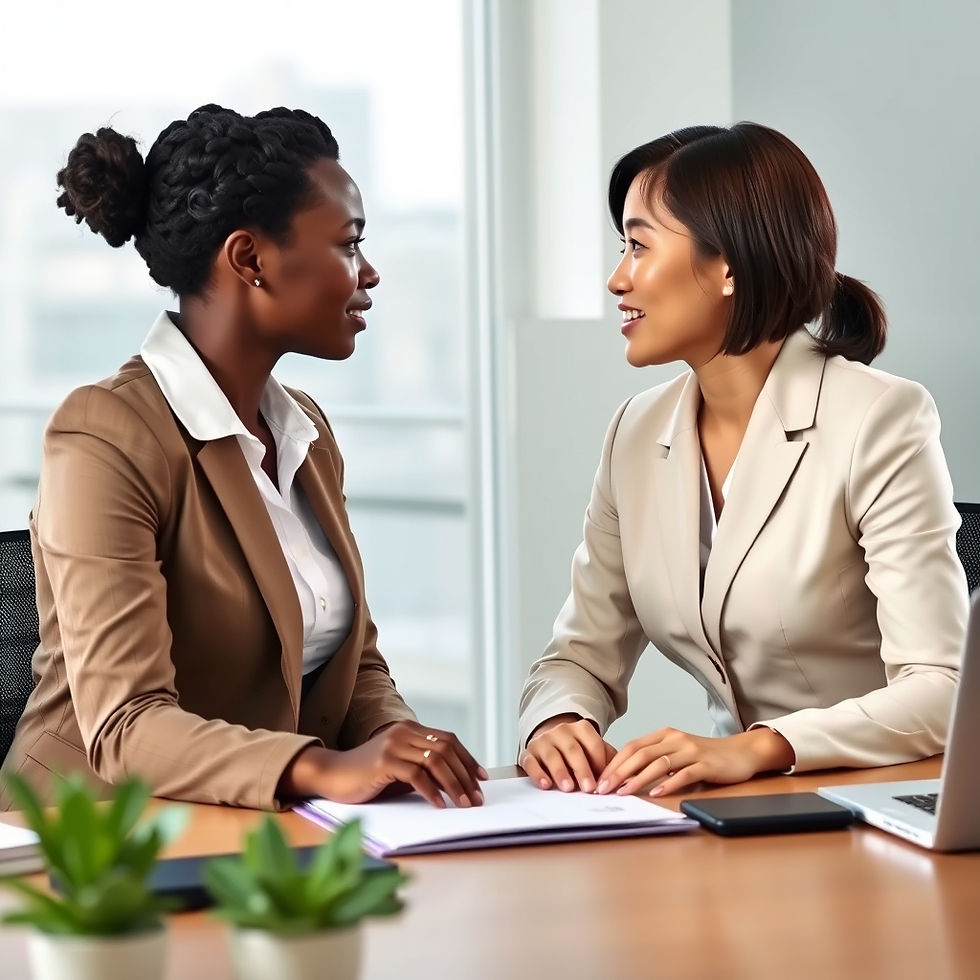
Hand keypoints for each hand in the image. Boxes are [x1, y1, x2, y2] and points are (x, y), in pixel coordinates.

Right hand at [281, 721, 487, 808]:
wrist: (331, 775)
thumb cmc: (368, 776)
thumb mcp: (401, 769)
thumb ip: (424, 769)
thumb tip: (457, 784)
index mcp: (410, 728)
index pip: (448, 740)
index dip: (468, 759)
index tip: (482, 778)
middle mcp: (404, 731)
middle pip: (446, 749)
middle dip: (465, 774)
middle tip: (477, 798)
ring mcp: (393, 744)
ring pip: (435, 761)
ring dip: (454, 785)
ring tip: (464, 804)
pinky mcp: (383, 761)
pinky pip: (417, 775)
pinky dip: (432, 792)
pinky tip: (440, 805)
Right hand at [520, 714, 617, 792]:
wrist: (550, 741)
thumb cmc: (577, 751)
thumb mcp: (594, 750)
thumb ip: (608, 759)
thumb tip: (626, 777)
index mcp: (581, 728)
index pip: (593, 744)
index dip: (600, 763)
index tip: (604, 781)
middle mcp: (561, 731)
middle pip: (573, 750)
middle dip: (582, 769)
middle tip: (589, 788)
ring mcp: (543, 741)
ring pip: (552, 755)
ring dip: (561, 772)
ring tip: (568, 788)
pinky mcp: (528, 753)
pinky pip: (531, 762)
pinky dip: (538, 774)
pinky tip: (546, 784)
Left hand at [595, 727, 794, 797]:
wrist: (741, 752)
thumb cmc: (706, 756)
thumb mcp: (677, 752)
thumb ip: (656, 759)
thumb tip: (626, 777)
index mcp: (664, 735)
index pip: (632, 747)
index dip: (614, 763)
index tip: (599, 779)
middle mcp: (675, 739)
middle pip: (640, 754)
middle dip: (619, 772)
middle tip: (604, 789)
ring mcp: (690, 750)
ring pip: (658, 764)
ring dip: (638, 779)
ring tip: (623, 793)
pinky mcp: (706, 764)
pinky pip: (684, 774)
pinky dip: (669, 783)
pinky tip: (657, 793)